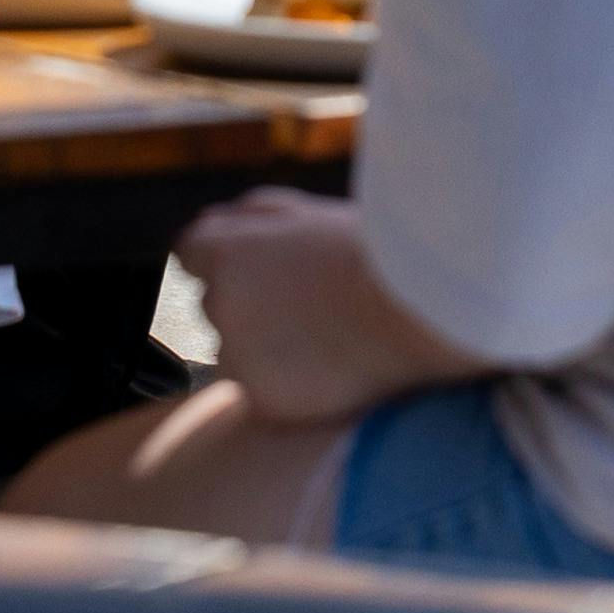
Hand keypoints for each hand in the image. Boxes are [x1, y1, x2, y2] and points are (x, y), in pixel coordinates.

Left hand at [179, 189, 457, 422]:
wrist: (422, 306)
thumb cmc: (375, 250)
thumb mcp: (307, 214)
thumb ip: (250, 217)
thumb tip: (210, 224)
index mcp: (226, 249)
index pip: (190, 253)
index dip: (226, 258)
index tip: (262, 267)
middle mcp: (220, 302)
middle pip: (215, 304)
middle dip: (249, 304)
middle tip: (309, 301)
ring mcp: (238, 355)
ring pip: (235, 352)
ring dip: (264, 348)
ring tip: (326, 334)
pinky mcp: (261, 398)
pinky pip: (262, 390)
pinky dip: (287, 383)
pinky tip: (331, 365)